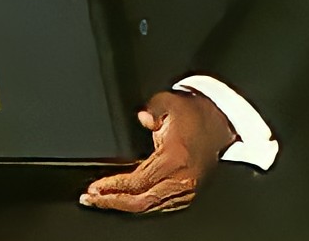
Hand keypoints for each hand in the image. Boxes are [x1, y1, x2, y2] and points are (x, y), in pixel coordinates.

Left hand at [80, 90, 234, 213]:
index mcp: (175, 158)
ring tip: (101, 202)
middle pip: (141, 201)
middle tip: (90, 199)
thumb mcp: (170, 102)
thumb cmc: (192, 114)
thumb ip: (153, 108)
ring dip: (123, 206)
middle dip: (112, 202)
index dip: (114, 186)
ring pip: (150, 207)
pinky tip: (123, 202)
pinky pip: (159, 206)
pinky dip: (140, 206)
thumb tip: (142, 118)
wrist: (218, 123)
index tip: (94, 187)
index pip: (138, 181)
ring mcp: (186, 189)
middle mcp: (182, 179)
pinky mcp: (187, 193)